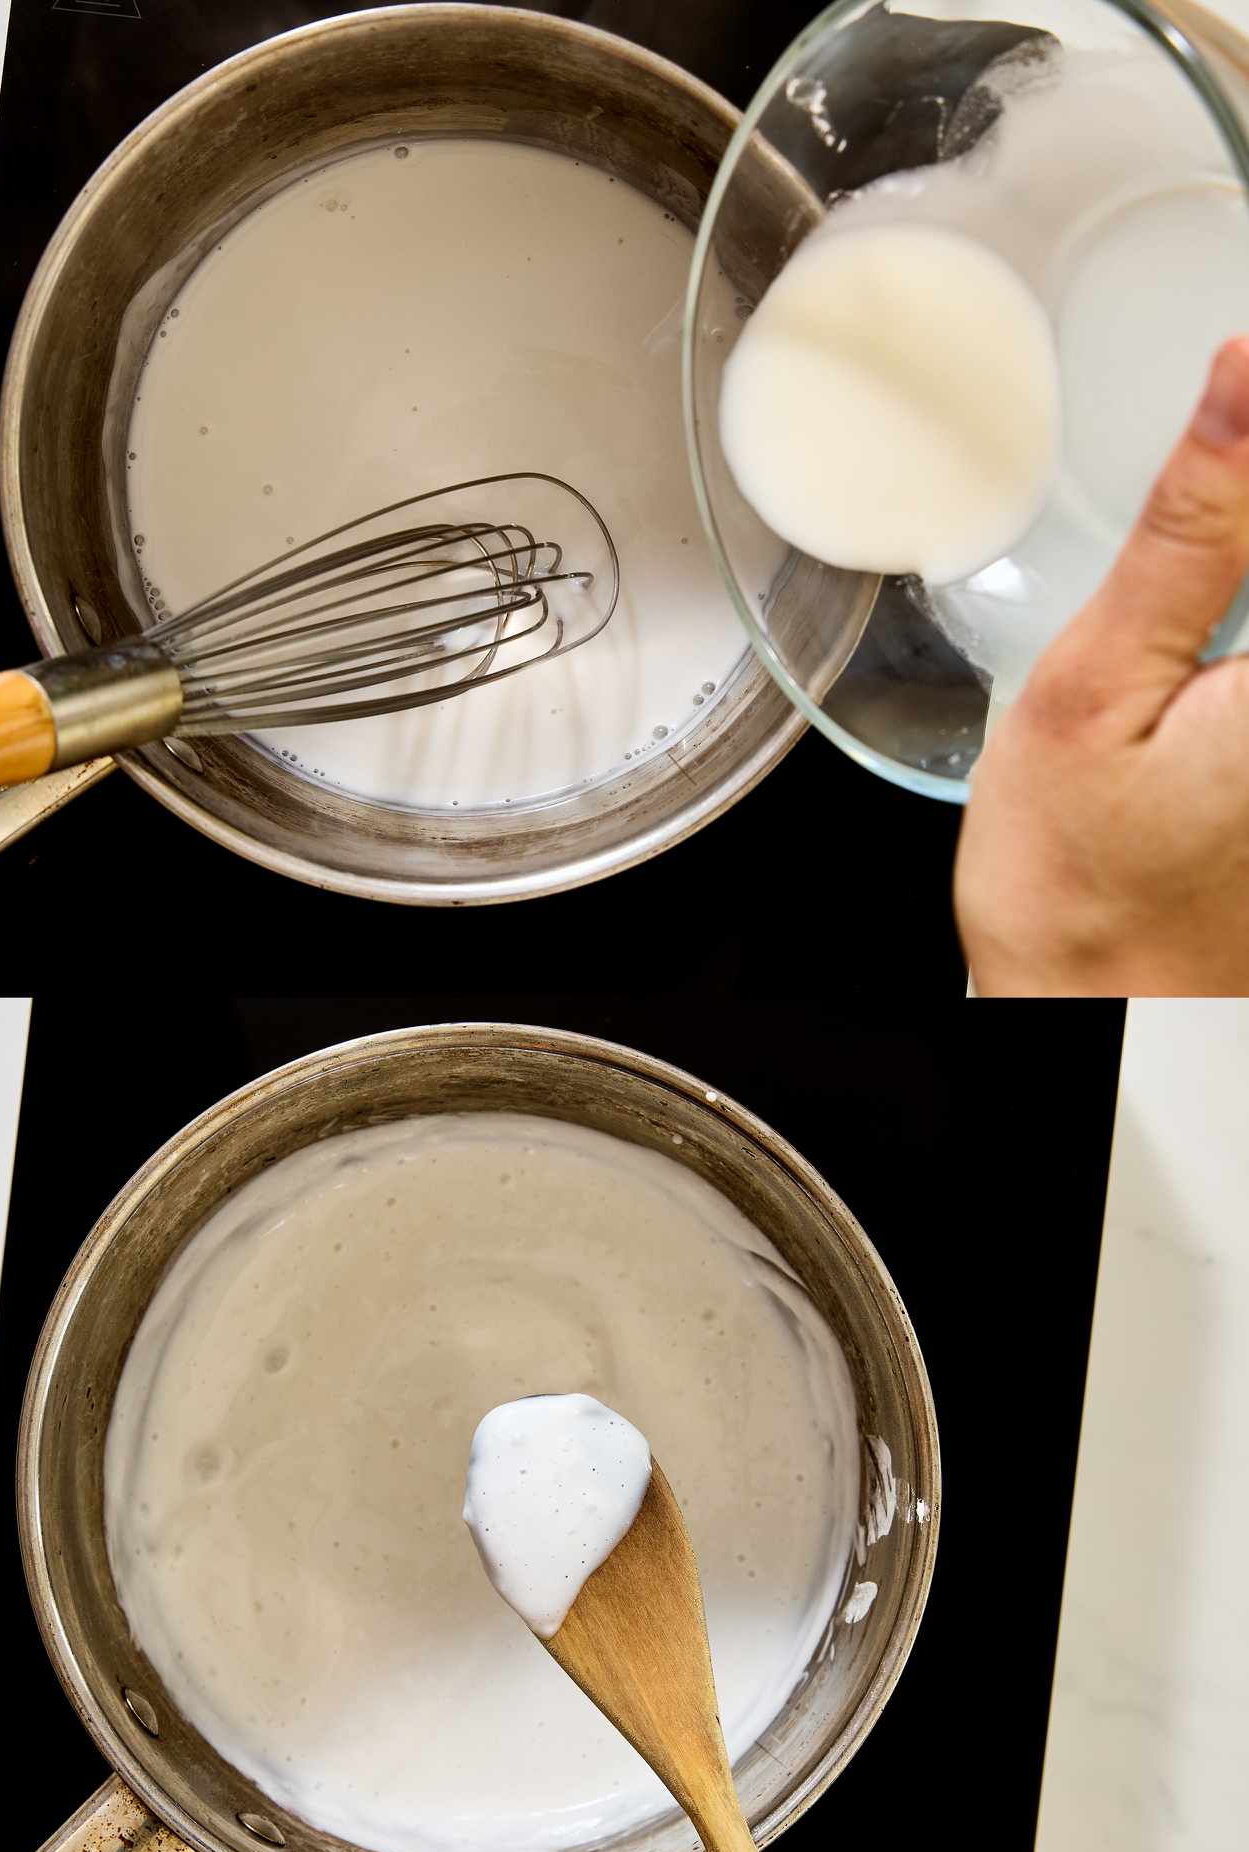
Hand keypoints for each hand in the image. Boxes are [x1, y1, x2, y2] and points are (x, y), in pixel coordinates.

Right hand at [956, 337, 1248, 995]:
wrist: (1099, 1023)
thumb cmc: (1076, 887)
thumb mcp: (1093, 689)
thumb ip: (1190, 532)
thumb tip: (1246, 372)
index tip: (1226, 383)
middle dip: (1238, 496)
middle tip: (1211, 427)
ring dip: (1236, 555)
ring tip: (1205, 503)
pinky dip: (1239, 598)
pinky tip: (1218, 583)